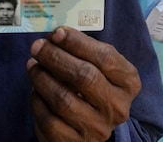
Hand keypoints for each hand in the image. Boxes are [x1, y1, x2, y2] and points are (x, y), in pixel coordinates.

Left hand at [28, 27, 140, 141]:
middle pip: (85, 77)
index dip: (78, 43)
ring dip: (42, 78)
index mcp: (128, 83)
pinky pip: (49, 119)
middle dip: (56, 58)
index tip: (56, 32)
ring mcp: (97, 128)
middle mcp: (117, 108)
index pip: (105, 58)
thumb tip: (55, 35)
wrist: (90, 128)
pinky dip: (38, 100)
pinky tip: (35, 90)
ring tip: (33, 66)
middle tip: (37, 47)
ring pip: (64, 99)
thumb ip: (83, 51)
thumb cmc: (93, 89)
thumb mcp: (100, 68)